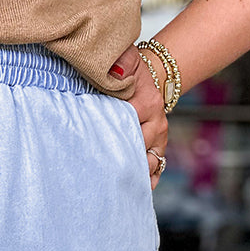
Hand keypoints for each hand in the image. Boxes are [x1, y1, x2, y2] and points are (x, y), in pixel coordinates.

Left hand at [108, 42, 167, 189]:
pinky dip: (145, 182)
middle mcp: (157, 124)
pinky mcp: (158, 149)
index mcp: (147, 103)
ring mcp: (159, 139)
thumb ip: (121, 62)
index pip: (126, 123)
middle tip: (95, 167)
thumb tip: (114, 72)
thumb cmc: (132, 72)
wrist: (152, 78)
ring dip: (131, 173)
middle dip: (117, 157)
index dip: (108, 133)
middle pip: (136, 147)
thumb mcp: (126, 59)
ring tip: (111, 183)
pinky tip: (131, 190)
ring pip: (148, 163)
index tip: (90, 142)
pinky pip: (156, 171)